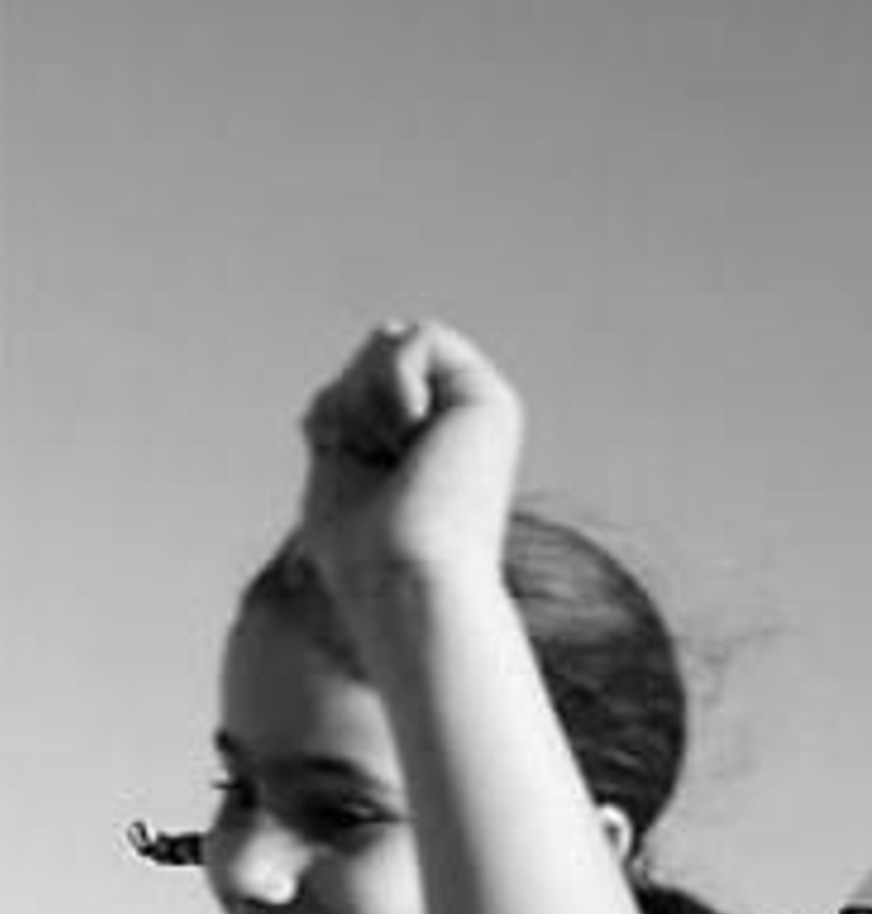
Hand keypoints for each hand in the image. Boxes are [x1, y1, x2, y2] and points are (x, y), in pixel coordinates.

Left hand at [295, 319, 523, 600]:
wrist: (405, 585)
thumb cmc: (367, 551)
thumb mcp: (342, 457)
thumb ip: (358, 398)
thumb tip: (386, 328)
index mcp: (432, 443)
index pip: (360, 377)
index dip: (336, 408)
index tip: (347, 466)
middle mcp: (463, 424)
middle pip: (373, 350)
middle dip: (348, 400)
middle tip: (373, 466)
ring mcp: (480, 411)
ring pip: (392, 339)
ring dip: (366, 399)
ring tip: (395, 458)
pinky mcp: (492, 401)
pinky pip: (419, 338)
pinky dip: (391, 383)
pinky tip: (410, 440)